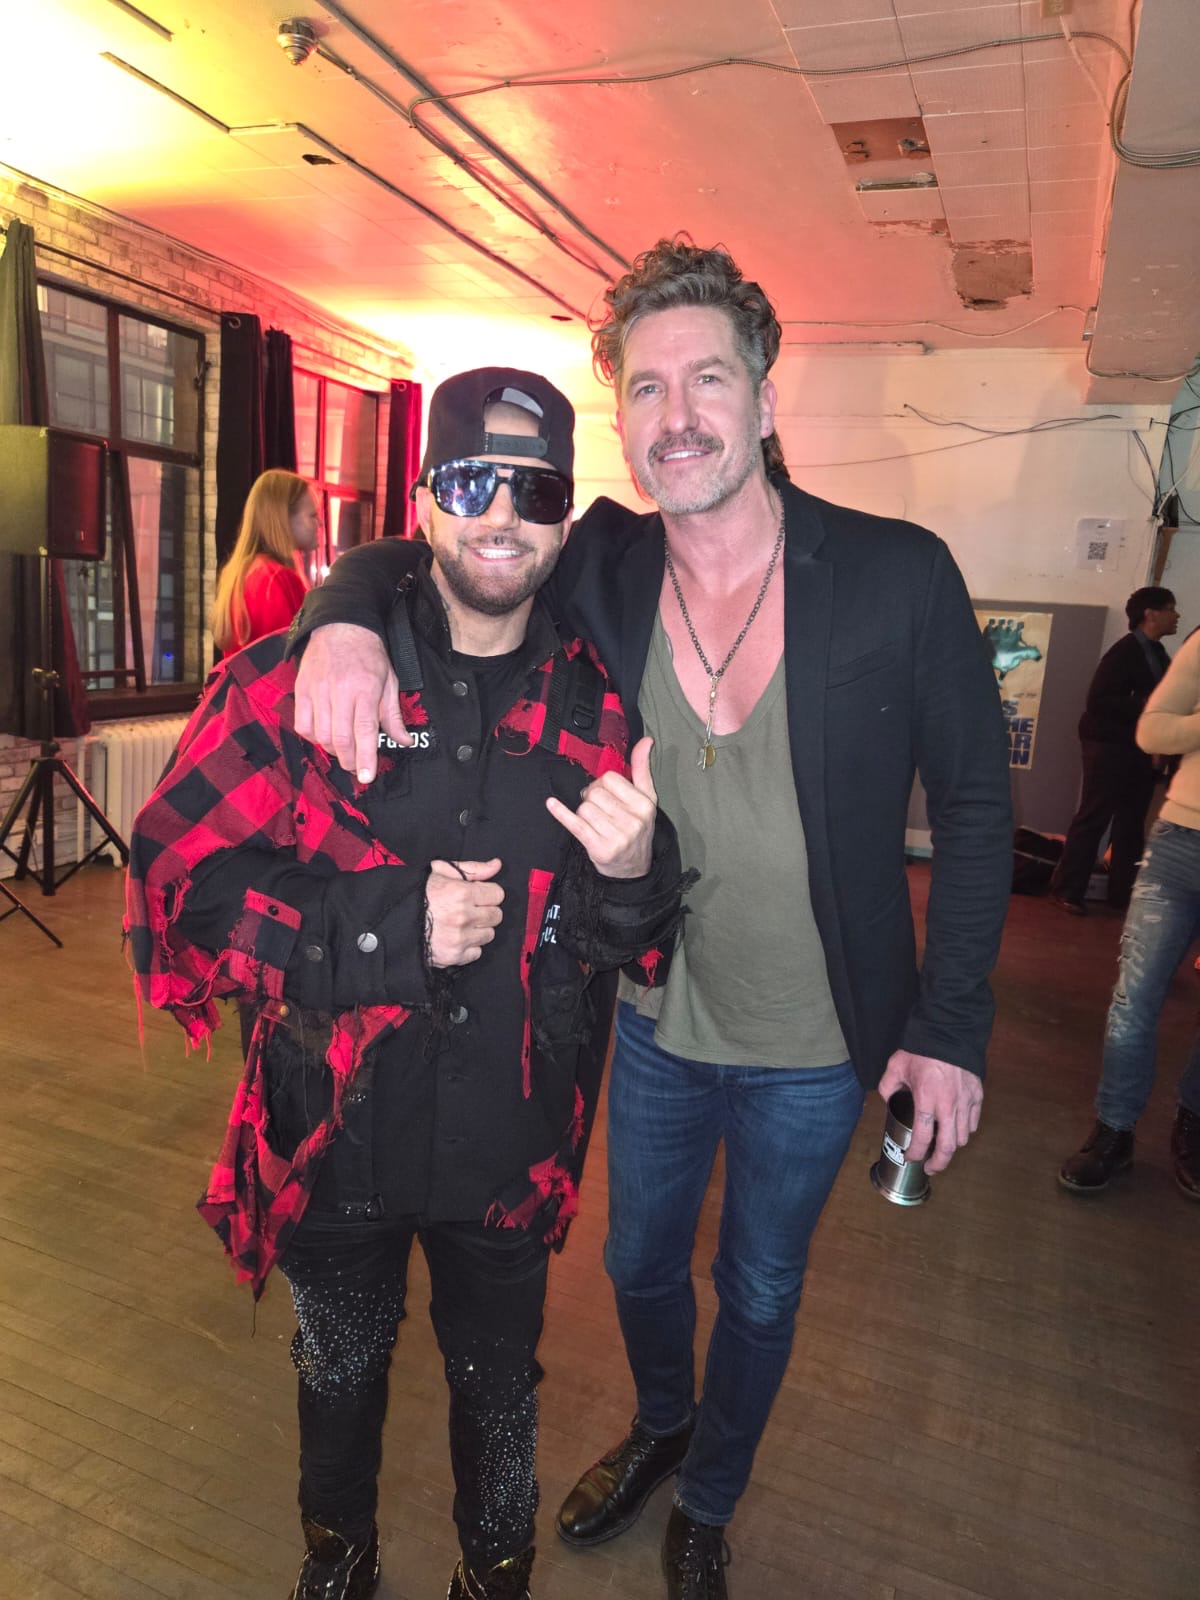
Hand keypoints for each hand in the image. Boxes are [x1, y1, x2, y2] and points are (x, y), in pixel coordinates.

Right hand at [294, 623, 408, 782]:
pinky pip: (303, 725)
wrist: (341, 626)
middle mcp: (340, 691)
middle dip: (348, 760)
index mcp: (365, 689)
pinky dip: (313, 737)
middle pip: (340, 738)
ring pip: (320, 735)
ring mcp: (317, 691)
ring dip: (332, 750)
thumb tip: (404, 741)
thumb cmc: (369, 655)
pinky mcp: (301, 690)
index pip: (364, 731)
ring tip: (342, 748)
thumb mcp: (389, 682)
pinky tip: (324, 735)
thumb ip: (393, 715)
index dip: (365, 758)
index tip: (366, 776)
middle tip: (356, 766)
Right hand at [425, 858, 503, 966]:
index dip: (487, 893)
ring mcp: (459, 938)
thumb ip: (472, 868)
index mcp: (462, 893)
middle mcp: (463, 917)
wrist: (393, 920)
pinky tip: (456, 938)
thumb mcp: (441, 872)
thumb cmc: (417, 894)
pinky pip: (476, 952)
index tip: (476, 895)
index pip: (498, 894)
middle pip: (496, 915)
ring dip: (478, 929)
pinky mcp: (454, 956)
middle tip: (469, 909)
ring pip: (489, 934)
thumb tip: (496, 865)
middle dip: (485, 910)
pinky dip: (469, 947)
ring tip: (461, 924)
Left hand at [545, 736, 657, 878]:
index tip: (606, 795)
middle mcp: (633, 820)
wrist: (634, 869)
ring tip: (596, 822)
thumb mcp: (646, 799)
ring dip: (584, 813)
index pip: (610, 779)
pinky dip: (561, 813)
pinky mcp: (599, 848)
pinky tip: (552, 804)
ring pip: (584, 808)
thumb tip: (646, 741)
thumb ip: (642, 768)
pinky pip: (574, 824)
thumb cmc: (638, 829)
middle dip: (592, 798)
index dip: (603, 784)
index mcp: (644, 804)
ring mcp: (616, 836)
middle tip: (600, 810)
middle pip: (595, 792)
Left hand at [877, 1049, 982, 1174]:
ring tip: (942, 1147)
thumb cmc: (921, 1049)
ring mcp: (966, 1102)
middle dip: (939, 1163)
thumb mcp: (895, 1066)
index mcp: (927, 1101)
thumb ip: (888, 1087)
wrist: (948, 1032)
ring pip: (963, 1137)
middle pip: (949, 1147)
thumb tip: (888, 1101)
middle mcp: (949, 1106)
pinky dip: (965, 1130)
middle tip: (930, 1167)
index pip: (923, 1138)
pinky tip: (956, 1129)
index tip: (909, 1158)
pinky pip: (973, 1122)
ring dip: (952, 1146)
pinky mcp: (977, 1095)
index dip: (915, 1154)